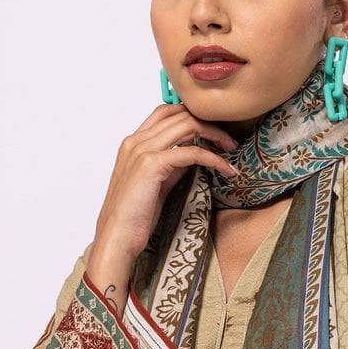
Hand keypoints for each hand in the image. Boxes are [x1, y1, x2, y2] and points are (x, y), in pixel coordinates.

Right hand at [91, 103, 238, 265]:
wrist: (116, 237)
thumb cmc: (133, 217)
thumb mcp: (156, 184)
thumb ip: (171, 166)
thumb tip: (193, 155)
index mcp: (133, 143)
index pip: (166, 111)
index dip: (193, 115)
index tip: (214, 131)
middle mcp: (136, 141)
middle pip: (180, 114)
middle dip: (210, 124)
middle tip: (229, 141)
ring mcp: (142, 150)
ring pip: (188, 126)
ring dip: (216, 135)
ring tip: (231, 150)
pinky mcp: (152, 164)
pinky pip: (192, 152)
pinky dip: (214, 158)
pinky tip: (226, 169)